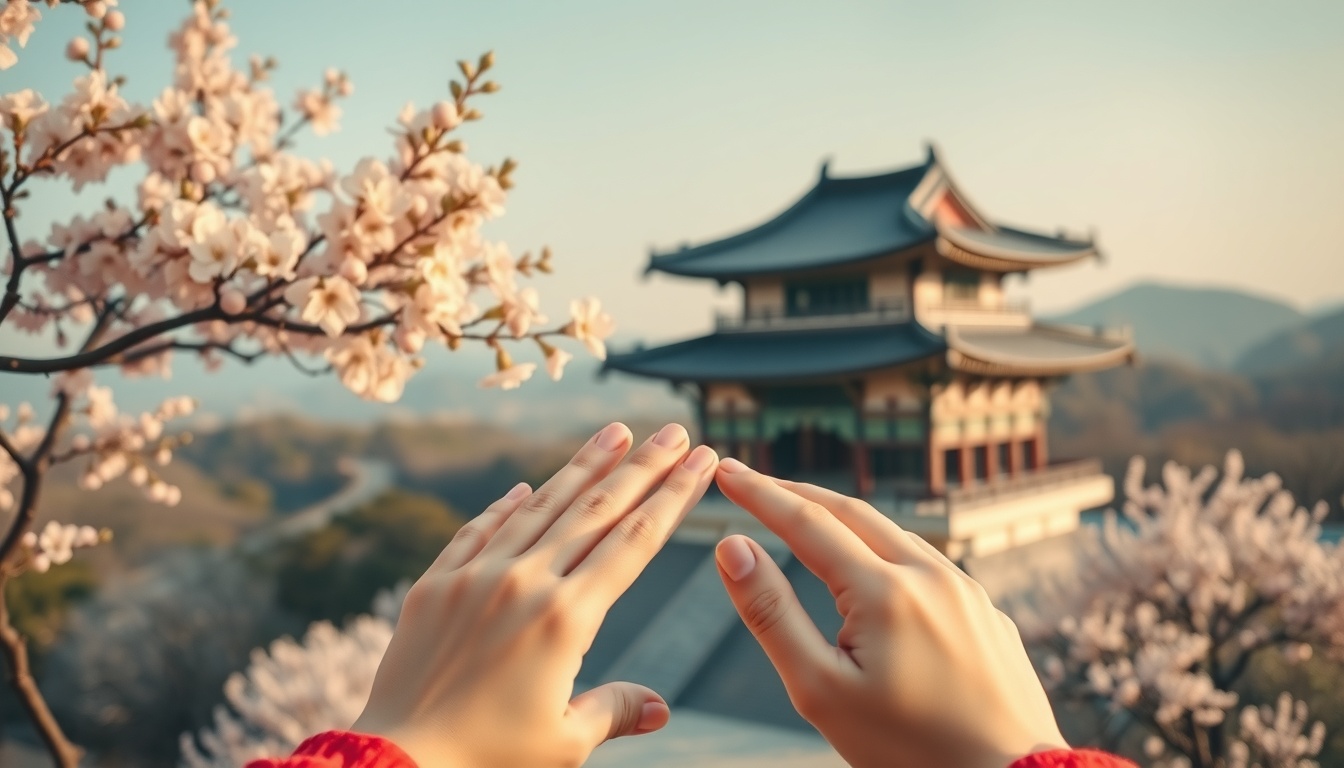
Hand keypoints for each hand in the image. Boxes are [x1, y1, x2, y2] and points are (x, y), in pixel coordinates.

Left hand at [352, 422, 718, 767]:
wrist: (397, 761)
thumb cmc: (487, 760)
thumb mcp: (565, 742)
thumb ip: (615, 711)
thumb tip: (661, 708)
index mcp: (567, 618)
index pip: (636, 541)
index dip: (673, 496)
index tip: (701, 459)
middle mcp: (525, 583)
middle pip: (597, 510)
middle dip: (642, 466)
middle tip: (673, 430)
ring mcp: (476, 577)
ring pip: (540, 507)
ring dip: (582, 467)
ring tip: (615, 432)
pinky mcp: (435, 585)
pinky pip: (478, 531)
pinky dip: (505, 507)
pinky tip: (524, 487)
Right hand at [712, 458, 1066, 767]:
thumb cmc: (907, 751)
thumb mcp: (820, 689)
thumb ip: (772, 614)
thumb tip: (733, 548)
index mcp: (885, 591)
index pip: (806, 521)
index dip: (760, 494)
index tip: (725, 473)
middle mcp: (931, 575)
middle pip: (853, 512)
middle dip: (798, 494)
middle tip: (755, 483)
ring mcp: (967, 591)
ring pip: (895, 534)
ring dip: (844, 518)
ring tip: (807, 517)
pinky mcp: (988, 613)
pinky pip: (929, 564)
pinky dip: (887, 550)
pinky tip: (875, 567)